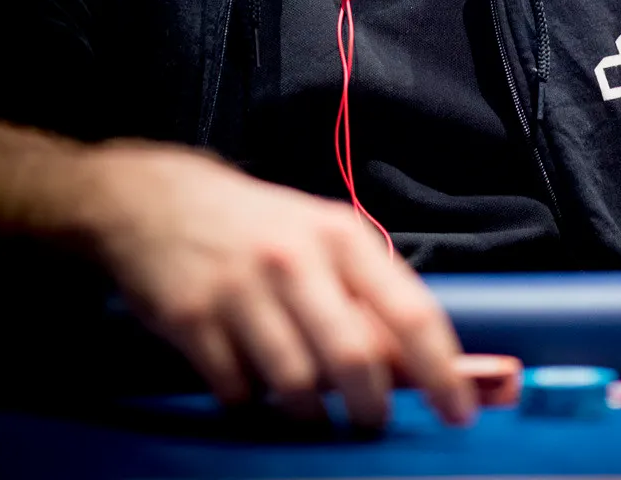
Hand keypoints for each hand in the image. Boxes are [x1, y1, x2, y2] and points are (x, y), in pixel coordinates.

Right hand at [78, 140, 475, 426]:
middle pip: (355, 359)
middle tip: (370, 420)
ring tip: (311, 407)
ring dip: (312, 415)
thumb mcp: (324, 241)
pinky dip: (253, 403)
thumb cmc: (261, 229)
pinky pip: (239, 392)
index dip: (442, 370)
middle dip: (371, 407)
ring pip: (298, 386)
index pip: (409, 312)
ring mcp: (242, 290)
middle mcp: (296, 259)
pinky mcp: (194, 321)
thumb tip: (430, 368)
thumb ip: (372, 299)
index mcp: (341, 236)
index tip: (460, 411)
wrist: (159, 201)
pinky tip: (253, 383)